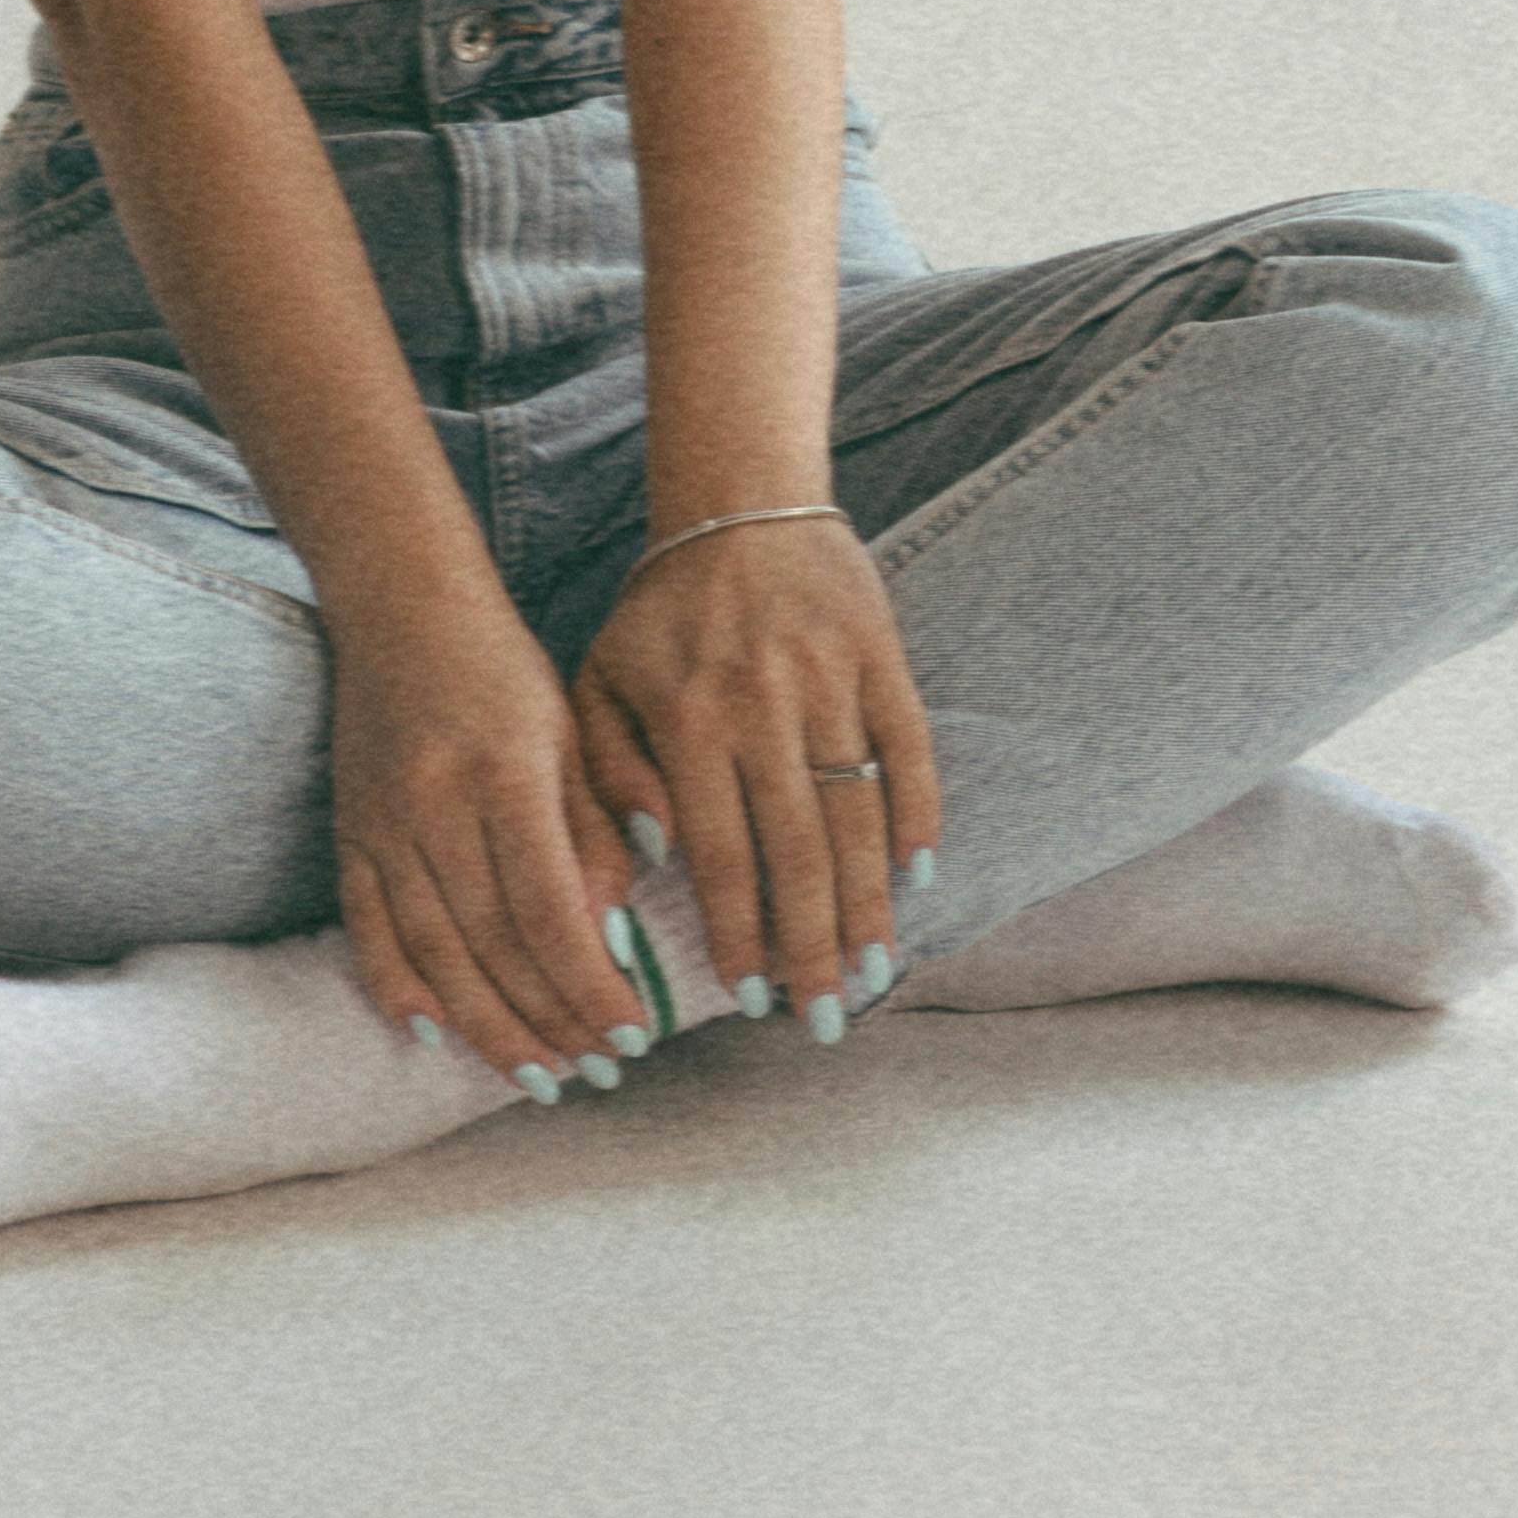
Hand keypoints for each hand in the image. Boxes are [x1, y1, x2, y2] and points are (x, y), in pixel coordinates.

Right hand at [327, 578, 660, 1089]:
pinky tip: (434, 1032)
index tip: (632, 1034)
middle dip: (550, 1021)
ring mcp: (383, 822)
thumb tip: (609, 932)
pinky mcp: (349, 830)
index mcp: (505, 774)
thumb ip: (592, 830)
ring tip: (537, 1074)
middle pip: (493, 946)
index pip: (551, 911)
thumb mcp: (569, 732)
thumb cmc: (503, 668)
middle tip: (595, 1068)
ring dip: (487, 1026)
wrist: (400, 605)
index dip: (591, 985)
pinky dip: (397, 987)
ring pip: (435, 952)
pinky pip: (368, 926)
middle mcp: (437, 804)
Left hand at [568, 512, 940, 1027]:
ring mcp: (828, 679)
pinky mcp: (880, 656)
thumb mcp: (600, 679)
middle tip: (823, 1016)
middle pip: (794, 852)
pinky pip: (908, 750)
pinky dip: (916, 816)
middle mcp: (760, 703)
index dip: (738, 932)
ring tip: (874, 972)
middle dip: (810, 945)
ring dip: (867, 904)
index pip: (718, 853)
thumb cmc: (661, 612)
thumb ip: (608, 773)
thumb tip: (655, 862)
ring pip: (854, 815)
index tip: (749, 998)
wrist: (739, 501)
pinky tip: (915, 878)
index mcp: (687, 717)